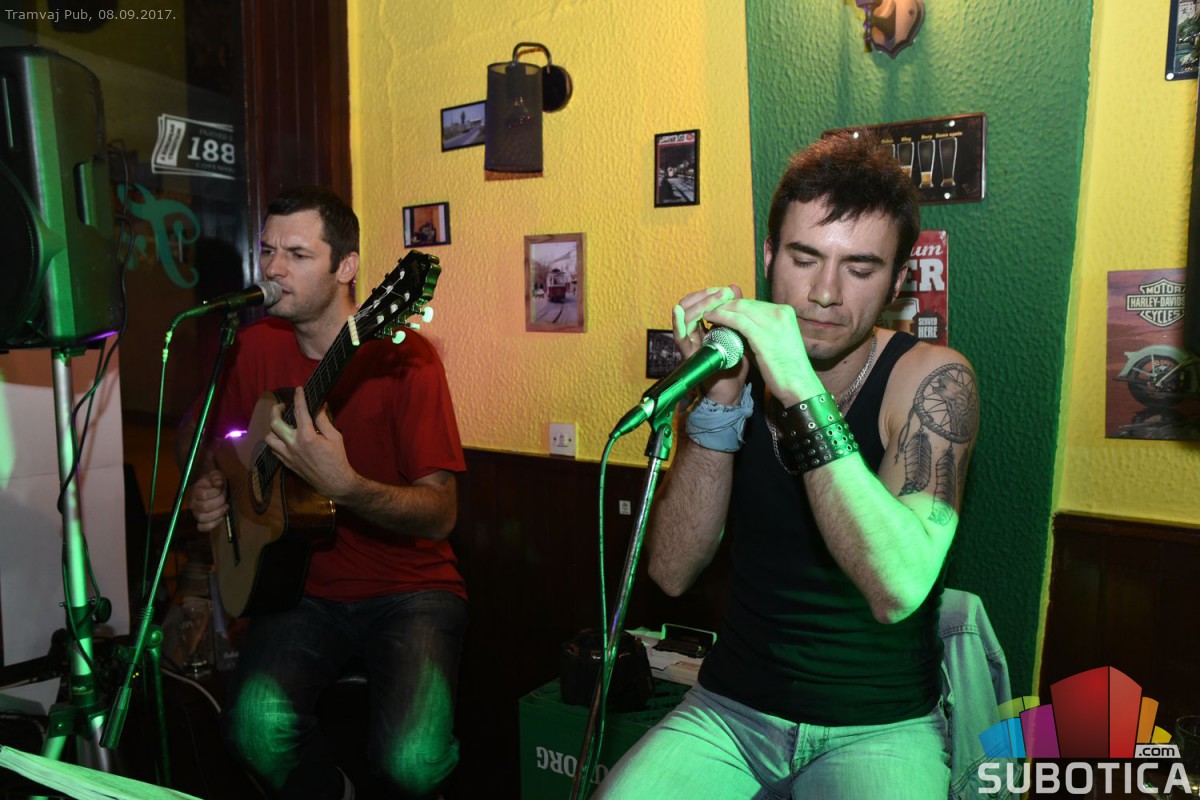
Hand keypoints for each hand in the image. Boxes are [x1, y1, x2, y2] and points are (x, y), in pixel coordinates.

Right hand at [189, 470, 227, 532]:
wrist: (210, 487)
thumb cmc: (213, 481)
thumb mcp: (216, 475)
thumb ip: (216, 477)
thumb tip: (218, 483)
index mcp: (195, 491)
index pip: (203, 495)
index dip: (215, 493)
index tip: (220, 489)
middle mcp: (193, 503)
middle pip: (204, 507)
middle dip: (219, 503)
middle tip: (224, 498)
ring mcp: (196, 513)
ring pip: (203, 519)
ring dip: (218, 513)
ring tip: (225, 507)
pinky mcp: (201, 521)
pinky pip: (203, 528)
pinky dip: (213, 524)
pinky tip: (221, 517)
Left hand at [264, 386, 357, 500]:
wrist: (334, 482)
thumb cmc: (337, 459)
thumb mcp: (335, 437)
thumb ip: (323, 421)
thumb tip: (319, 406)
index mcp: (307, 436)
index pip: (300, 411)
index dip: (299, 398)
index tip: (298, 389)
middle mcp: (293, 444)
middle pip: (275, 423)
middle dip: (276, 410)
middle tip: (282, 406)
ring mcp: (287, 455)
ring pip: (269, 437)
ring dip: (273, 428)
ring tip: (280, 423)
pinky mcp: (286, 463)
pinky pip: (273, 450)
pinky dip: (275, 441)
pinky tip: (282, 438)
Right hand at [673, 285, 749, 404]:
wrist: (732, 388)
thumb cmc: (733, 361)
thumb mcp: (736, 331)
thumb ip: (733, 310)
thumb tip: (733, 286)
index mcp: (702, 326)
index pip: (698, 302)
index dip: (710, 293)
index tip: (727, 291)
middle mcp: (692, 332)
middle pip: (688, 306)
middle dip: (705, 296)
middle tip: (723, 293)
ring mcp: (688, 342)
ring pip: (685, 317)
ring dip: (700, 305)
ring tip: (717, 298)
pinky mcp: (688, 354)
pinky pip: (679, 337)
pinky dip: (676, 322)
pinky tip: (678, 311)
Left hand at [702, 298, 819, 406]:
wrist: (798, 385)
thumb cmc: (784, 368)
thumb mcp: (773, 341)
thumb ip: (757, 331)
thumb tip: (736, 325)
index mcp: (785, 312)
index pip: (754, 304)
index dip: (734, 306)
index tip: (720, 310)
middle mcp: (780, 313)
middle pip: (745, 303)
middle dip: (725, 305)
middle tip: (709, 310)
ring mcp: (773, 322)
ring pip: (739, 308)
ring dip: (720, 309)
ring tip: (706, 314)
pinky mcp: (763, 335)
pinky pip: (737, 321)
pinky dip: (721, 317)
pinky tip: (710, 319)